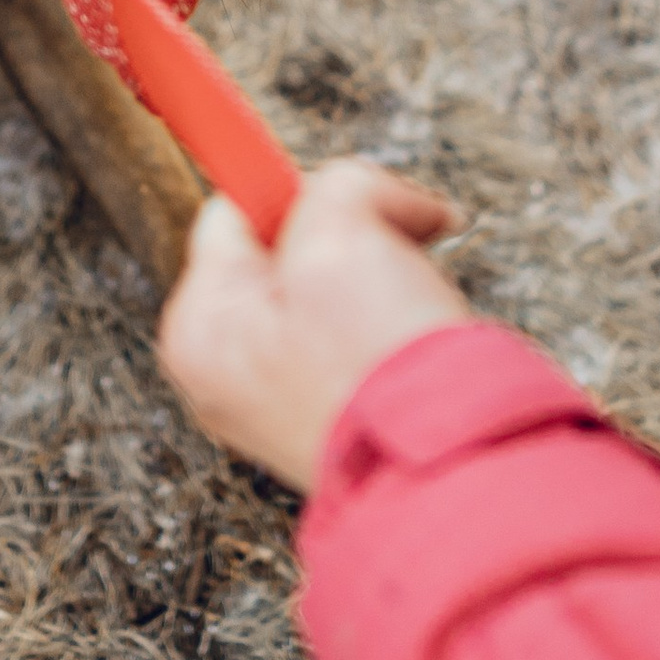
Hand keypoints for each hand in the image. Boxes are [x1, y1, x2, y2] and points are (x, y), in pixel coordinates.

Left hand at [157, 158, 472, 491]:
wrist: (456, 472)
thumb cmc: (383, 370)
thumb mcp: (343, 238)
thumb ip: (336, 187)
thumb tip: (365, 195)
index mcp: (203, 328)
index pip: (235, 209)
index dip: (303, 194)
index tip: (358, 206)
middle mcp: (228, 371)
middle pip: (288, 248)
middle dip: (354, 240)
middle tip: (395, 262)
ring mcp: (280, 400)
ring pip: (334, 288)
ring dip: (386, 279)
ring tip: (413, 311)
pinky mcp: (336, 415)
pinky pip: (362, 336)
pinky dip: (398, 324)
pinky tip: (418, 343)